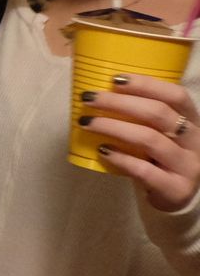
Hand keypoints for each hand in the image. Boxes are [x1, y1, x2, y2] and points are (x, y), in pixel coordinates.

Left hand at [80, 75, 199, 211]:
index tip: (115, 79)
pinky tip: (102, 150)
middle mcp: (195, 141)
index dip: (147, 84)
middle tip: (89, 99)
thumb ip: (143, 115)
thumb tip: (101, 93)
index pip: (176, 96)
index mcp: (193, 121)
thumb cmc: (161, 157)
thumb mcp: (161, 132)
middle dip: (120, 103)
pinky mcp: (176, 189)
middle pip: (159, 114)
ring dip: (114, 128)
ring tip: (87, 123)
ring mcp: (189, 166)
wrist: (176, 196)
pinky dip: (121, 158)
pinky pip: (145, 170)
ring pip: (150, 139)